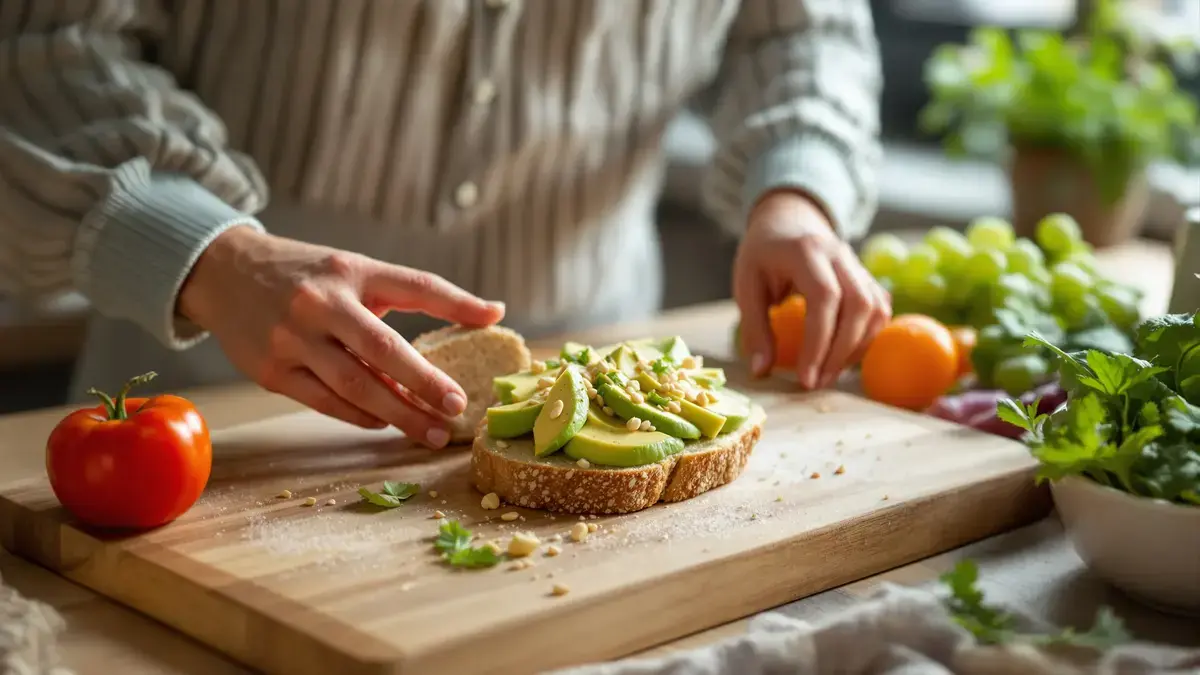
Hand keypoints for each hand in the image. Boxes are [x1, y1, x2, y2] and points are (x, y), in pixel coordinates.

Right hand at [178, 227, 505, 447]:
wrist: (224, 272)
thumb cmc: (308, 277)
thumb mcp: (356, 271)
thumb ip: (415, 293)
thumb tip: (493, 314)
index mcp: (350, 271)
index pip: (414, 285)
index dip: (456, 303)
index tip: (494, 321)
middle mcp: (320, 303)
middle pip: (383, 349)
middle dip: (424, 383)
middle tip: (457, 408)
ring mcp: (291, 339)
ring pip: (354, 386)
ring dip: (397, 414)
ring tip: (432, 432)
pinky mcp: (270, 371)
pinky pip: (325, 402)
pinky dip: (360, 416)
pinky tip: (385, 425)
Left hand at [733, 191, 890, 389]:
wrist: (788, 220)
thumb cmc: (763, 255)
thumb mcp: (746, 286)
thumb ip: (755, 328)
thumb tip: (761, 371)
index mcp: (805, 251)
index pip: (825, 297)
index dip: (819, 341)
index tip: (805, 377)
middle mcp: (839, 254)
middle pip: (858, 305)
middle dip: (840, 351)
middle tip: (816, 383)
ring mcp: (858, 264)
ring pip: (875, 309)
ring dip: (856, 348)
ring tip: (827, 375)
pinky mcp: (868, 278)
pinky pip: (879, 310)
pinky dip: (867, 337)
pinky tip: (844, 357)